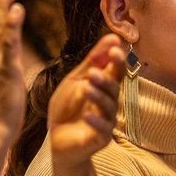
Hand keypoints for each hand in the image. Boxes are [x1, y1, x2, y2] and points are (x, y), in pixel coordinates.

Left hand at [48, 34, 124, 166]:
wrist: (58, 139)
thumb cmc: (68, 108)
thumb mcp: (76, 80)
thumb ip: (93, 61)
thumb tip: (112, 37)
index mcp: (104, 87)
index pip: (116, 71)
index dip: (117, 60)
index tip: (115, 48)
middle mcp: (109, 103)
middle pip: (113, 89)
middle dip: (105, 79)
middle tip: (93, 72)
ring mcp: (107, 121)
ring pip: (108, 107)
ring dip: (98, 96)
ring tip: (87, 88)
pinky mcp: (101, 138)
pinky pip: (102, 129)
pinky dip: (95, 121)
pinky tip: (87, 114)